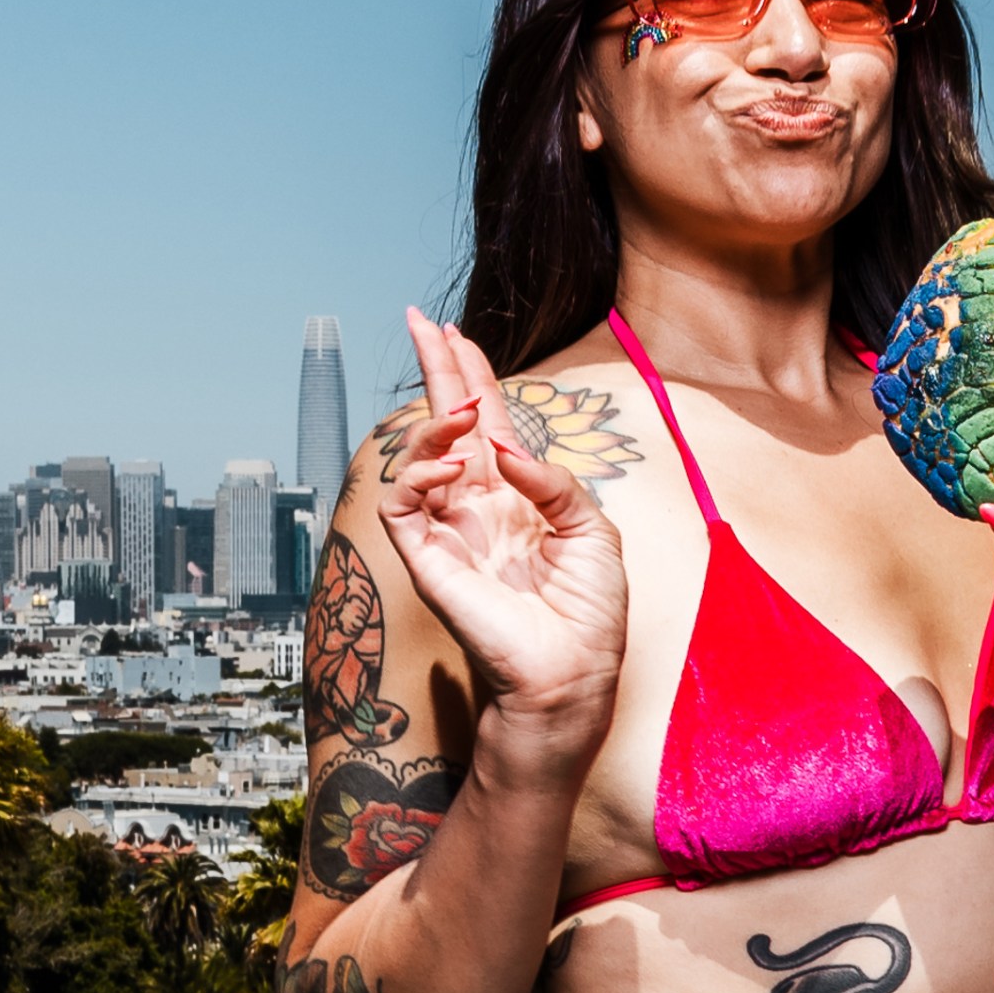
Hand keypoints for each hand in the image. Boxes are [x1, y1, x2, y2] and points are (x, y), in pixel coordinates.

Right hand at [373, 307, 629, 748]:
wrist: (572, 672)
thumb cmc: (589, 611)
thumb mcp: (594, 529)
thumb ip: (553, 480)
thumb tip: (505, 447)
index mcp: (517, 494)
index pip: (487, 421)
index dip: (472, 375)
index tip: (457, 332)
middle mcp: (477, 505)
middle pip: (446, 421)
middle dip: (434, 369)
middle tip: (419, 320)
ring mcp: (448, 530)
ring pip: (417, 456)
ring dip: (434, 423)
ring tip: (460, 412)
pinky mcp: (427, 561)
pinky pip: (399, 506)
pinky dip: (416, 474)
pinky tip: (450, 463)